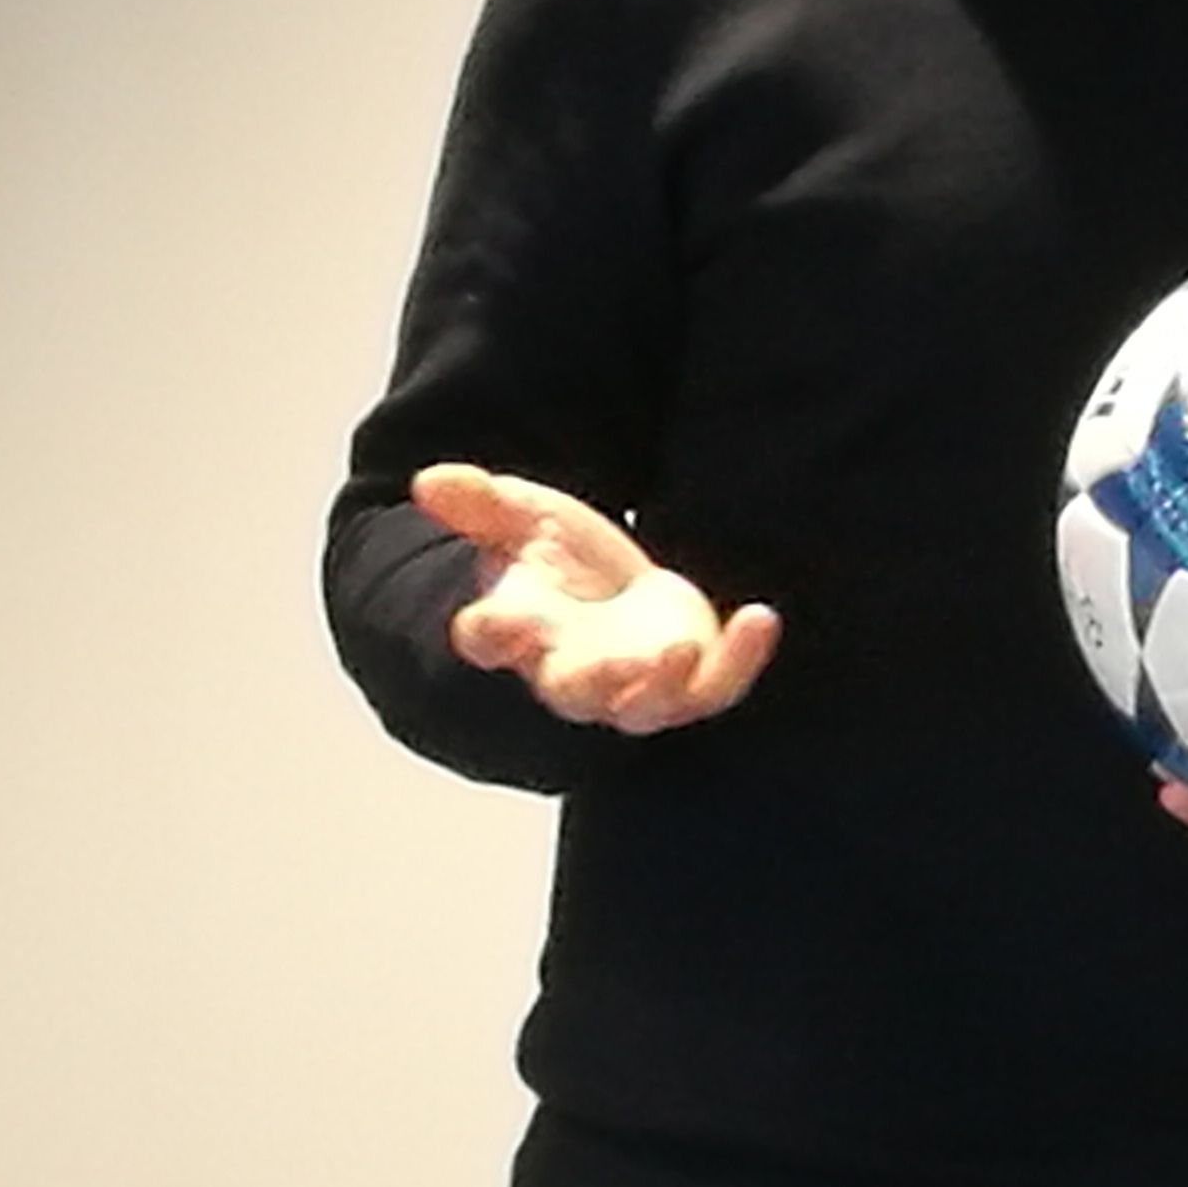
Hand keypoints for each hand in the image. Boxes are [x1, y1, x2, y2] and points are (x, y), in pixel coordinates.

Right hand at [413, 461, 779, 732]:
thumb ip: (478, 503)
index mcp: (520, 630)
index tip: (483, 624)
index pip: (491, 639)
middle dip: (590, 682)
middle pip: (574, 690)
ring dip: (660, 685)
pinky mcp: (691, 682)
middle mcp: (572, 669)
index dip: (487, 634)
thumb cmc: (552, 563)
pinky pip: (718, 685)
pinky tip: (761, 618)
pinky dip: (741, 658)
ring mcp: (634, 684)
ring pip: (644, 705)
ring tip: (678, 650)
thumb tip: (426, 481)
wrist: (607, 601)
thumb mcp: (519, 518)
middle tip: (605, 666)